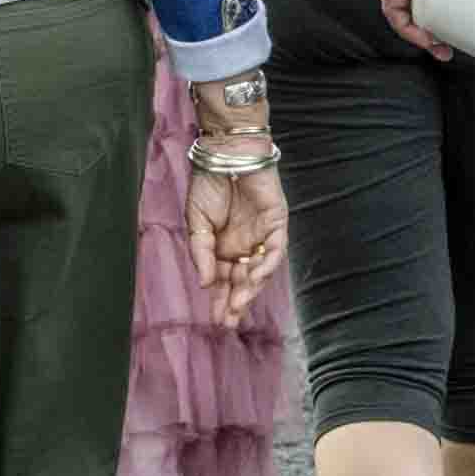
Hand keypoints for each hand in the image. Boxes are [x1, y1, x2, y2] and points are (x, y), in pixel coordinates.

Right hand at [188, 148, 287, 321]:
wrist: (225, 154)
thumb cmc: (208, 185)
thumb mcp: (196, 223)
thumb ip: (202, 253)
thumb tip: (205, 284)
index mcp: (224, 248)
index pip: (224, 281)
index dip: (221, 300)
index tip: (216, 320)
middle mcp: (244, 246)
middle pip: (243, 281)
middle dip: (237, 301)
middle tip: (229, 321)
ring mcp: (262, 236)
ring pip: (260, 269)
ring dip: (251, 287)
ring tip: (239, 304)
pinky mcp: (277, 223)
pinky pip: (276, 249)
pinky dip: (268, 264)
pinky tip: (257, 277)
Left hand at [375, 0, 474, 60]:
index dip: (453, 20)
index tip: (467, 37)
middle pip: (424, 7)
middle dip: (434, 34)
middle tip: (452, 50)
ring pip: (406, 10)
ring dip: (418, 35)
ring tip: (438, 49)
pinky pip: (392, 3)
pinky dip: (403, 24)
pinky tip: (420, 37)